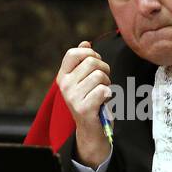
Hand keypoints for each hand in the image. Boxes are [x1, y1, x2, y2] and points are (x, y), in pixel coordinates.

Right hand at [56, 40, 111, 167]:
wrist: (91, 130)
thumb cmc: (90, 101)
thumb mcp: (84, 79)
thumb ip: (83, 61)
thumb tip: (85, 42)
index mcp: (63, 76)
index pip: (73, 53)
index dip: (89, 52)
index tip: (96, 62)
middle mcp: (65, 85)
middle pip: (92, 62)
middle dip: (104, 69)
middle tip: (103, 82)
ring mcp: (72, 97)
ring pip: (100, 75)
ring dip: (107, 83)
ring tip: (102, 93)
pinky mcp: (83, 108)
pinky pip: (103, 90)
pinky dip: (109, 95)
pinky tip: (103, 102)